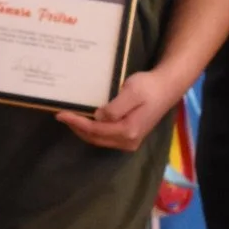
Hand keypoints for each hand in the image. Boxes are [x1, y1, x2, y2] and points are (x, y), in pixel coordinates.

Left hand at [57, 66, 181, 150]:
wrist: (167, 87)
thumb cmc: (148, 87)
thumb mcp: (131, 92)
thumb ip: (115, 108)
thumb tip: (97, 118)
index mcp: (128, 131)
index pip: (94, 130)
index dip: (76, 123)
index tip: (61, 114)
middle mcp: (128, 141)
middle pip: (95, 138)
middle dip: (76, 128)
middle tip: (61, 116)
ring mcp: (130, 141)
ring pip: (99, 140)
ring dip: (83, 131)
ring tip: (70, 119)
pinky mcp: (130, 137)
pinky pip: (106, 137)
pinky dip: (93, 131)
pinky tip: (86, 121)